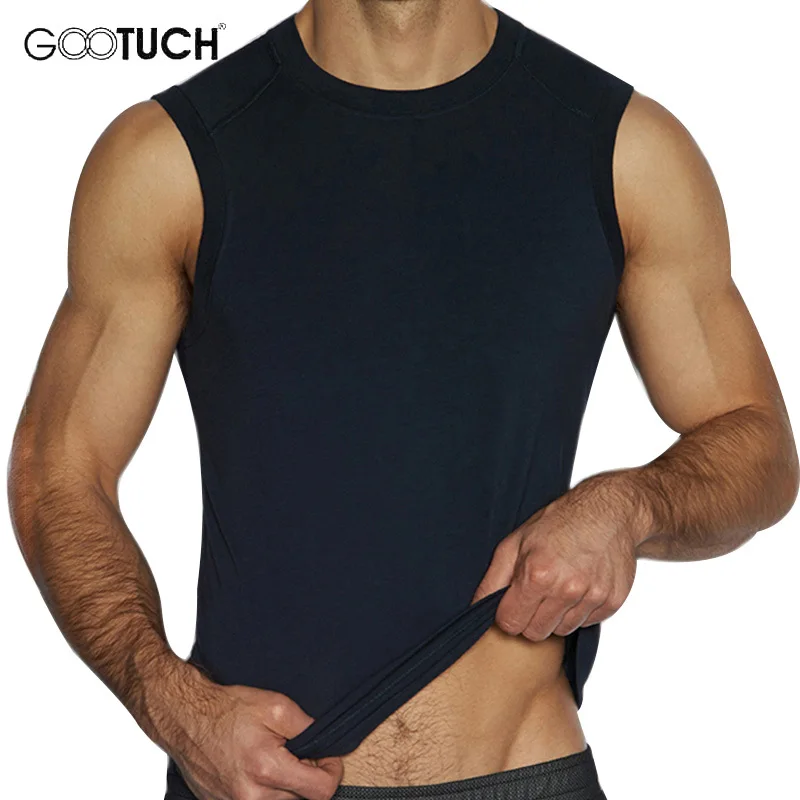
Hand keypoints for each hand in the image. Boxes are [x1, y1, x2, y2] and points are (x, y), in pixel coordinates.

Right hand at [164, 670, 342, 799]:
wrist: (187, 718)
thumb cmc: (228, 710)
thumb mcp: (277, 706)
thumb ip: (307, 728)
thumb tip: (326, 744)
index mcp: (267, 770)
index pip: (321, 791)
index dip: (331, 772)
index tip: (328, 759)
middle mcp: (251, 796)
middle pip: (301, 799)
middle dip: (305, 775)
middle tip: (294, 751)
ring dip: (284, 784)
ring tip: (272, 757)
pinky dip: (264, 789)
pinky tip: (255, 767)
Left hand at [472, 473, 641, 639]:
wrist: (608, 512)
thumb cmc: (559, 523)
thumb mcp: (515, 542)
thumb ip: (494, 579)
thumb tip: (477, 607)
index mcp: (537, 574)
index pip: (511, 624)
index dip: (508, 614)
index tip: (513, 602)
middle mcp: (566, 589)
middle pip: (536, 633)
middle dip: (530, 618)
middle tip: (536, 593)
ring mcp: (592, 597)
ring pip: (562, 630)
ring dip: (556, 615)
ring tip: (560, 585)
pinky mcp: (611, 602)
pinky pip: (586, 622)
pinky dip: (579, 610)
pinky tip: (580, 585)